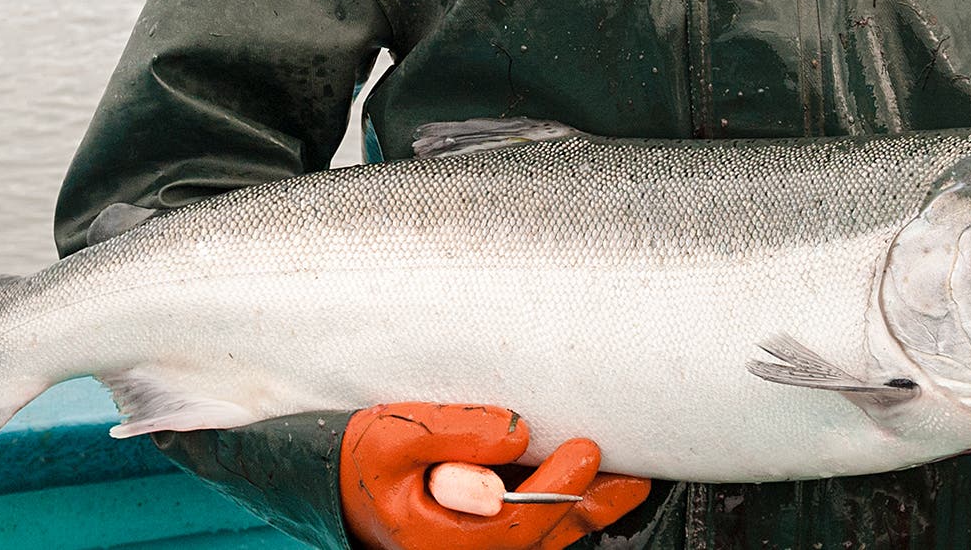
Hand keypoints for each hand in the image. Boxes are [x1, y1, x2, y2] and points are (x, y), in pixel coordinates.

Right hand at [339, 403, 650, 549]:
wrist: (339, 487)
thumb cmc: (364, 464)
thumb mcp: (392, 436)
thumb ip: (451, 433)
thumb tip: (515, 432)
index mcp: (441, 540)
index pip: (515, 521)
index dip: (557, 489)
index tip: (585, 452)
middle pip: (542, 537)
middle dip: (589, 504)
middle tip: (631, 475)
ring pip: (544, 539)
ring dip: (586, 511)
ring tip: (627, 483)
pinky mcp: (483, 541)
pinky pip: (532, 533)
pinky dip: (564, 511)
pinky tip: (591, 490)